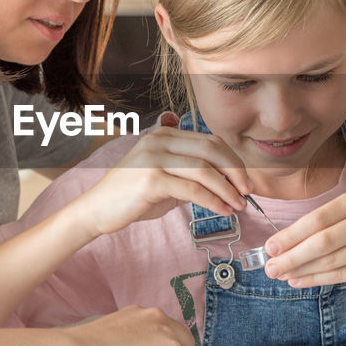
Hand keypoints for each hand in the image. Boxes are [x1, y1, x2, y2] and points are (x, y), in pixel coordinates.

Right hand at [74, 112, 251, 236]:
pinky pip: (192, 189)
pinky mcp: (151, 179)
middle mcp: (160, 140)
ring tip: (239, 205)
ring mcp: (154, 158)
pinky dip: (213, 201)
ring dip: (228, 189)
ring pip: (205, 170)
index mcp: (165, 135)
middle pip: (212, 149)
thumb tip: (227, 182)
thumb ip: (191, 174)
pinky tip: (223, 210)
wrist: (97, 210)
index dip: (233, 160)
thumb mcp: (165, 178)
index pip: (210, 141)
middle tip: (248, 191)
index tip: (246, 180)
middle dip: (236, 171)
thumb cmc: (132, 197)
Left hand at [262, 189, 345, 287]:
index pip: (317, 218)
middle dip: (290, 255)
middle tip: (270, 264)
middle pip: (320, 241)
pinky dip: (318, 279)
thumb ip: (336, 222)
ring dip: (300, 270)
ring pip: (329, 260)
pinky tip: (301, 280)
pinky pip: (341, 275)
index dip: (291, 234)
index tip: (271, 245)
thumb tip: (294, 239)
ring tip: (281, 274)